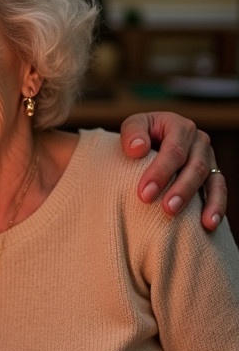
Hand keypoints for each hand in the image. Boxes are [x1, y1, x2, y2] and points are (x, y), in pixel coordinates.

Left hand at [120, 111, 225, 230]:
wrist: (150, 140)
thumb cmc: (139, 135)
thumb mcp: (133, 125)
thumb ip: (133, 133)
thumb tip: (137, 149)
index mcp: (179, 126)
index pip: (174, 150)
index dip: (160, 172)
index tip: (144, 194)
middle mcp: (198, 141)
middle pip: (195, 166)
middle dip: (181, 189)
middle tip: (167, 209)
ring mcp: (208, 158)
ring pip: (210, 180)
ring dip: (203, 202)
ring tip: (197, 221)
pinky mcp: (212, 174)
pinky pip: (219, 190)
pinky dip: (216, 206)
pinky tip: (209, 224)